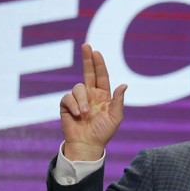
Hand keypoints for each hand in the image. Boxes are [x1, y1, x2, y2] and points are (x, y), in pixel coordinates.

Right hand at [59, 44, 127, 160]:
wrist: (88, 145)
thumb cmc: (104, 132)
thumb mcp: (115, 117)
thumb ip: (118, 100)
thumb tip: (124, 84)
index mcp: (103, 95)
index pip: (102, 76)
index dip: (99, 64)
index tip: (96, 52)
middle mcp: (90, 94)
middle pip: (88, 72)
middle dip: (87, 59)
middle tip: (86, 46)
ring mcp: (78, 99)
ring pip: (78, 87)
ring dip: (81, 100)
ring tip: (84, 113)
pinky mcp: (66, 105)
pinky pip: (67, 97)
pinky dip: (72, 105)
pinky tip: (76, 114)